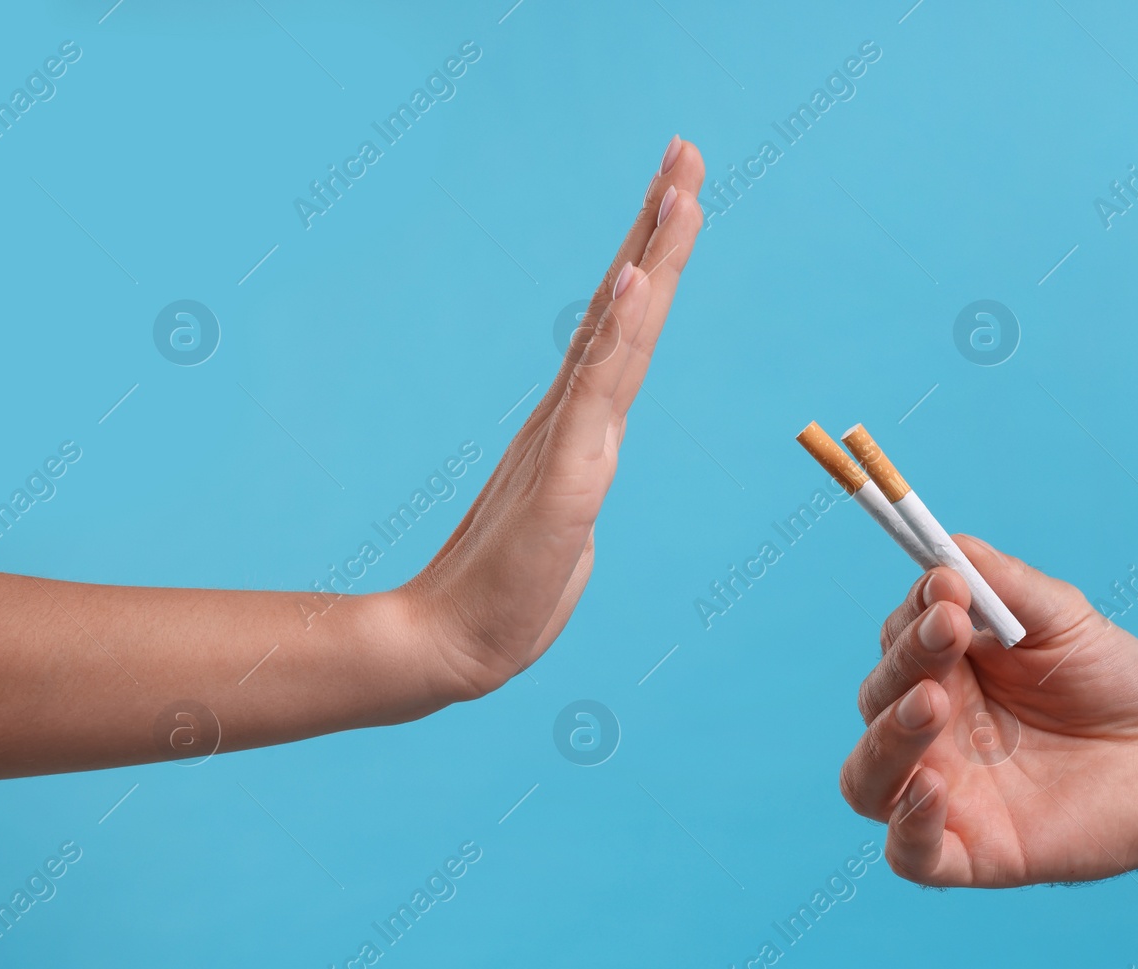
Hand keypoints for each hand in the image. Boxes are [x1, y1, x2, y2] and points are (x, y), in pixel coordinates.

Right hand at [402, 137, 705, 699]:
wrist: (452, 647)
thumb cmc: (509, 599)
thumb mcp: (567, 533)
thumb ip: (577, 494)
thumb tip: (582, 485)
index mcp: (581, 426)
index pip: (624, 329)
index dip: (651, 263)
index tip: (677, 198)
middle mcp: (576, 414)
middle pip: (625, 307)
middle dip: (659, 228)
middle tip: (685, 152)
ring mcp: (570, 437)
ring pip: (619, 332)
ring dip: (652, 257)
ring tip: (678, 188)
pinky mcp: (565, 471)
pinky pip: (598, 389)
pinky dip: (619, 330)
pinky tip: (638, 278)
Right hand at [839, 535, 1137, 886]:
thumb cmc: (1116, 685)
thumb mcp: (1064, 618)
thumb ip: (1005, 583)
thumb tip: (945, 547)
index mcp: (944, 673)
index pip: (897, 641)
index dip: (912, 614)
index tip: (949, 586)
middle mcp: (931, 732)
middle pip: (875, 700)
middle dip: (906, 661)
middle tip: (949, 630)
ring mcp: (944, 794)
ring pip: (867, 777)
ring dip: (886, 737)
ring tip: (930, 705)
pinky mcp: (970, 853)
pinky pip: (908, 853)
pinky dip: (905, 826)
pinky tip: (929, 790)